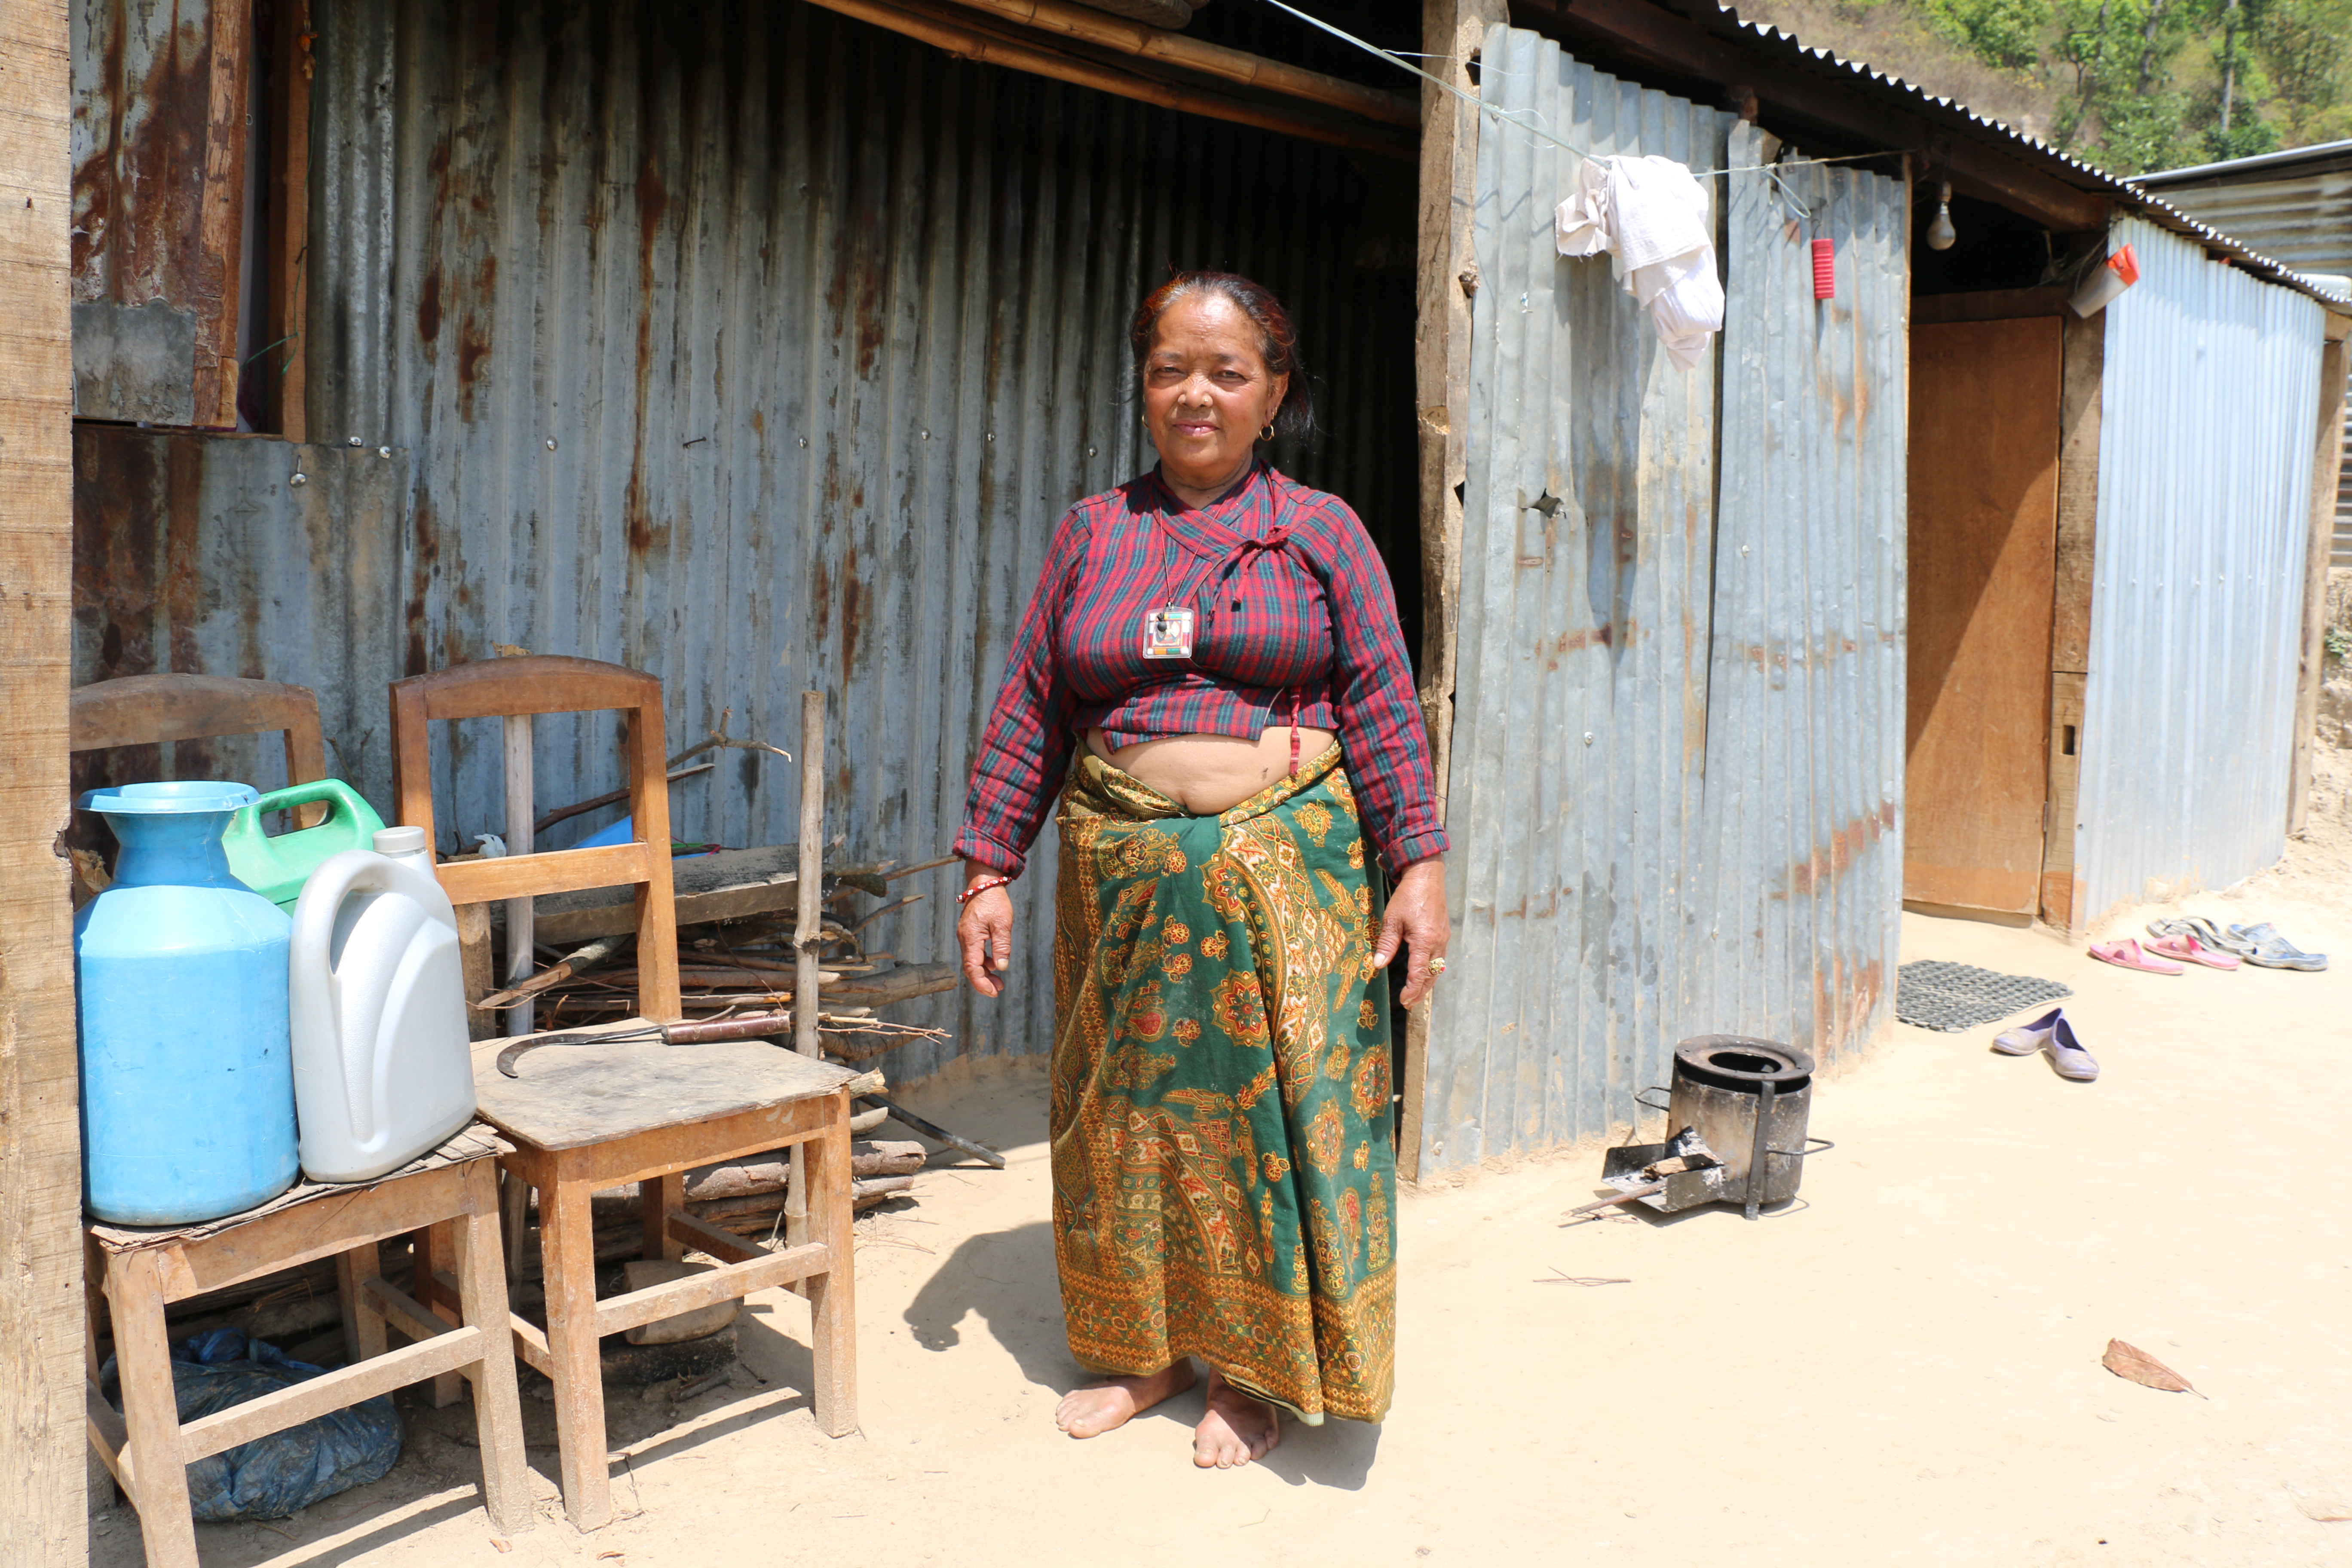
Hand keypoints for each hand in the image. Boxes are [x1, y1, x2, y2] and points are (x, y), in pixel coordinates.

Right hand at [956, 862, 1015, 997]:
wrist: (984, 882)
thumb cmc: (994, 901)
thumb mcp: (1002, 924)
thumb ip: (1001, 947)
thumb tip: (1001, 967)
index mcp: (970, 938)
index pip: (972, 968)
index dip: (981, 983)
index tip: (993, 992)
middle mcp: (964, 939)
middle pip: (970, 967)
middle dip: (983, 981)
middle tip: (997, 990)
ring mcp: (966, 936)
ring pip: (972, 961)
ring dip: (984, 973)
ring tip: (999, 982)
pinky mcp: (970, 932)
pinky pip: (974, 952)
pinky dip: (983, 961)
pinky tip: (995, 964)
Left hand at [1371, 857, 1448, 1007]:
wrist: (1426, 876)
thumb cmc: (1408, 896)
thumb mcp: (1392, 920)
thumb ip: (1386, 944)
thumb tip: (1378, 965)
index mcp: (1425, 941)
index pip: (1419, 973)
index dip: (1412, 990)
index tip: (1404, 1001)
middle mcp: (1438, 942)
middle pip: (1431, 975)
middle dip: (1421, 991)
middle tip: (1409, 1004)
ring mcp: (1444, 938)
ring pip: (1438, 967)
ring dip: (1427, 982)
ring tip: (1416, 993)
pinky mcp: (1444, 933)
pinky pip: (1440, 957)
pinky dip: (1432, 969)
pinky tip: (1425, 972)